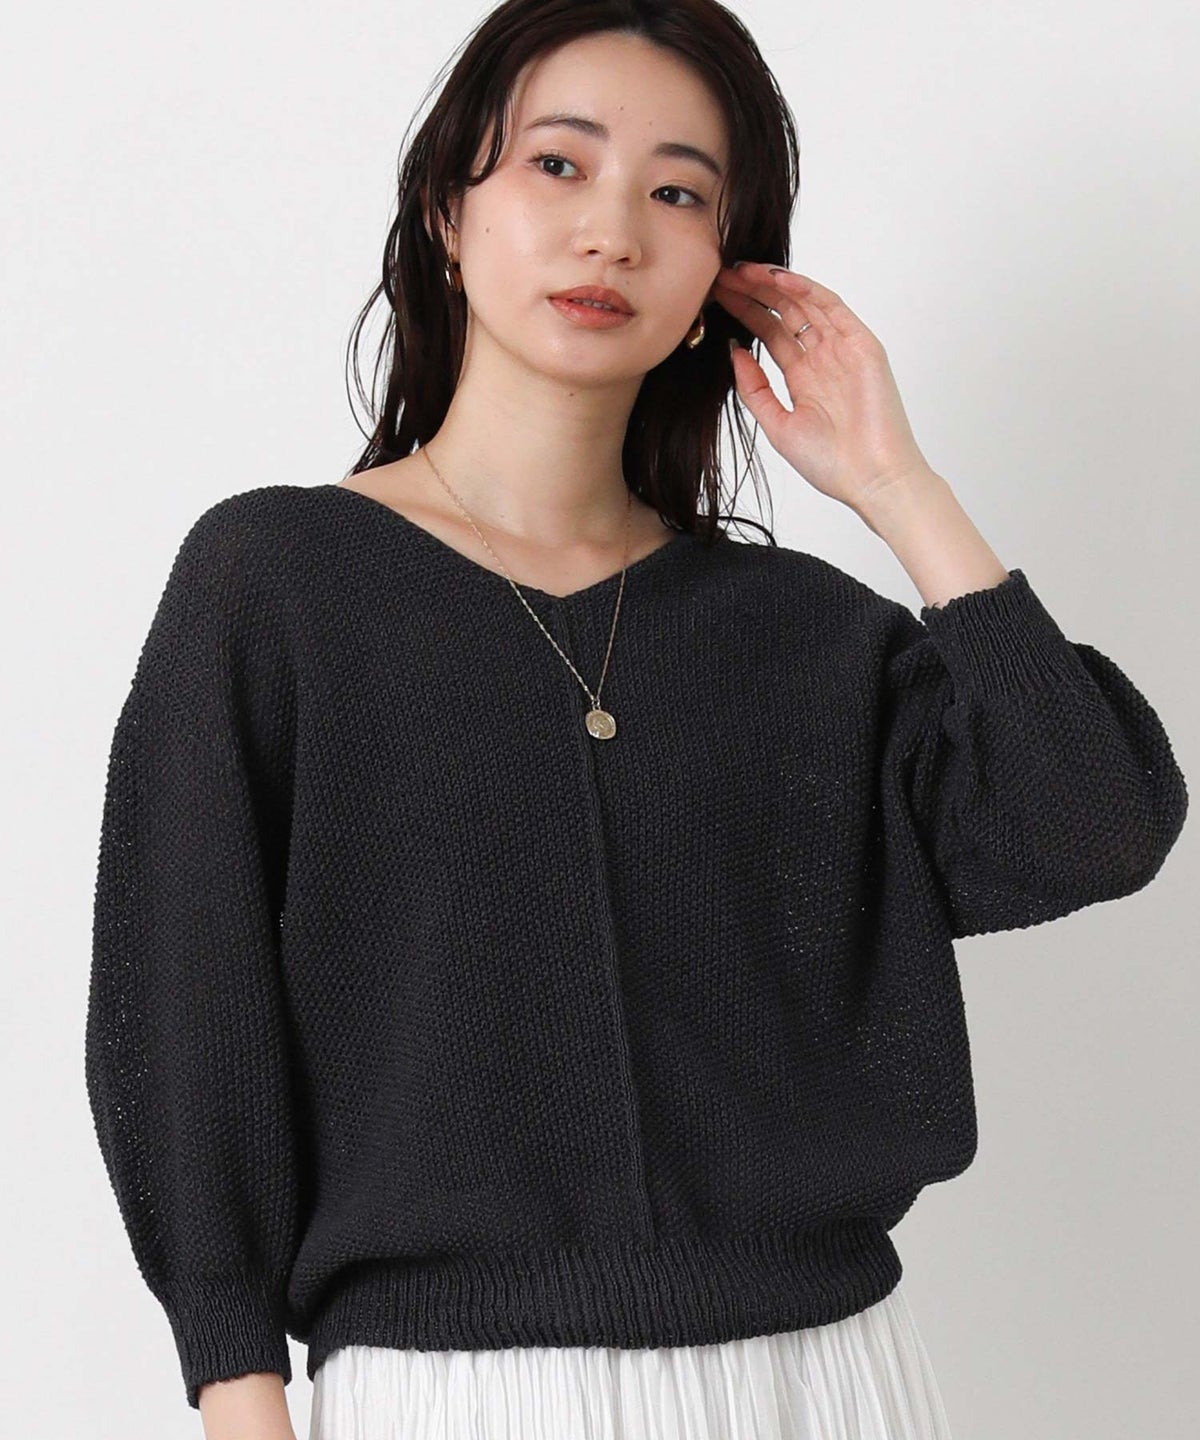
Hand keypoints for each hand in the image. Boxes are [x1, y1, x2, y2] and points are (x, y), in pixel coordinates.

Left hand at [712, 262, 934, 511]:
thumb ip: (754, 389)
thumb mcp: (777, 425)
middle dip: (753, 292)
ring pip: (805, 303)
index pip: (769, 333)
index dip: (744, 312)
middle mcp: (823, 358)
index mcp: (803, 377)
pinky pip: (832, 308)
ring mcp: (843, 349)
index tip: (717, 297)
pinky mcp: (863, 345)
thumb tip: (733, 352)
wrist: (871, 479)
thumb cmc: (831, 463)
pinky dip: (806, 289)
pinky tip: (778, 279)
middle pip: (783, 312)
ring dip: (774, 284)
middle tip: (722, 275)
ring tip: (742, 270)